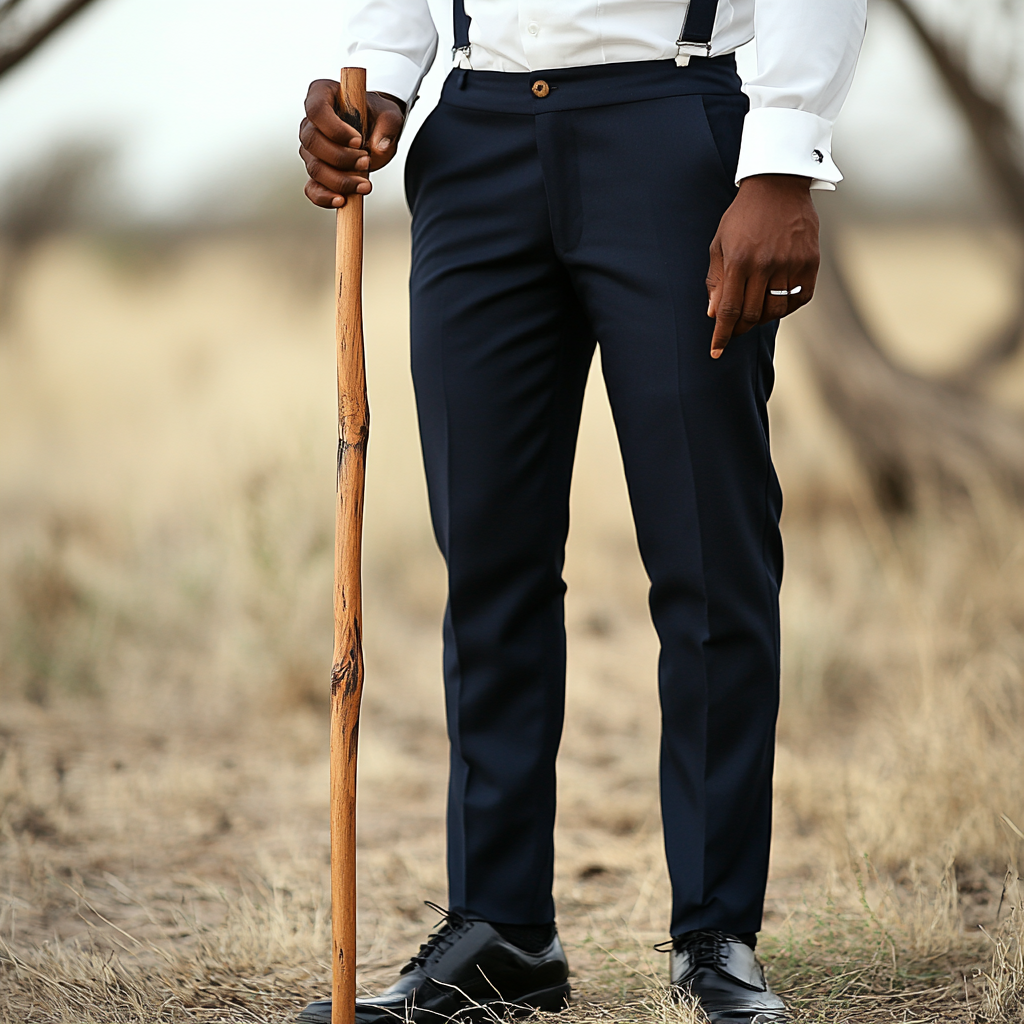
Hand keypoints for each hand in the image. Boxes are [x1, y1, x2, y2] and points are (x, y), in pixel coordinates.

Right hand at [299, 81, 405, 207]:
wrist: (375, 131)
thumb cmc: (378, 117)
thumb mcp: (390, 115)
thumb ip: (388, 126)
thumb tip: (378, 148)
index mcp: (322, 95)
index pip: (316, 109)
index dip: (334, 128)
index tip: (358, 140)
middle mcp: (311, 122)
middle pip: (312, 142)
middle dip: (340, 157)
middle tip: (366, 162)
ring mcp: (311, 149)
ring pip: (314, 167)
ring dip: (340, 180)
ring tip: (365, 185)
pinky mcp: (316, 171)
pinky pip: (311, 188)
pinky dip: (324, 197)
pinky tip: (342, 201)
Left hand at [706, 174, 819, 357]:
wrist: (778, 185)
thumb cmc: (743, 216)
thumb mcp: (720, 244)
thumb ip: (716, 280)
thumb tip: (714, 314)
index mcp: (739, 260)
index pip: (729, 310)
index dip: (722, 335)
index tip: (716, 352)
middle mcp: (765, 264)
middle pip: (753, 314)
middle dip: (741, 327)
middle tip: (736, 327)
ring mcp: (790, 263)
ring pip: (777, 310)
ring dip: (764, 318)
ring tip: (756, 309)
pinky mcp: (810, 261)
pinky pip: (799, 298)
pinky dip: (788, 306)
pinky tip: (778, 300)